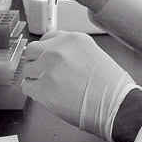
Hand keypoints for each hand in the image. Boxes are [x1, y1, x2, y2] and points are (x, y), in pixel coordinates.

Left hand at [21, 31, 138, 141]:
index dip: (46, 50)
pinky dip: (34, 92)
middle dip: (36, 62)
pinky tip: (47, 95)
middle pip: (32, 50)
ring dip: (35, 78)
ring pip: (27, 69)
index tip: (47, 58)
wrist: (114, 104)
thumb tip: (55, 55)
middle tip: (44, 73)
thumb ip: (72, 51)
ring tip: (49, 87)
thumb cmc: (110, 85)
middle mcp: (58, 50)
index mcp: (73, 39)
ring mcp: (48, 68)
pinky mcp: (42, 87)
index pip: (47, 37)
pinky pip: (26, 87)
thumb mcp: (93, 54)